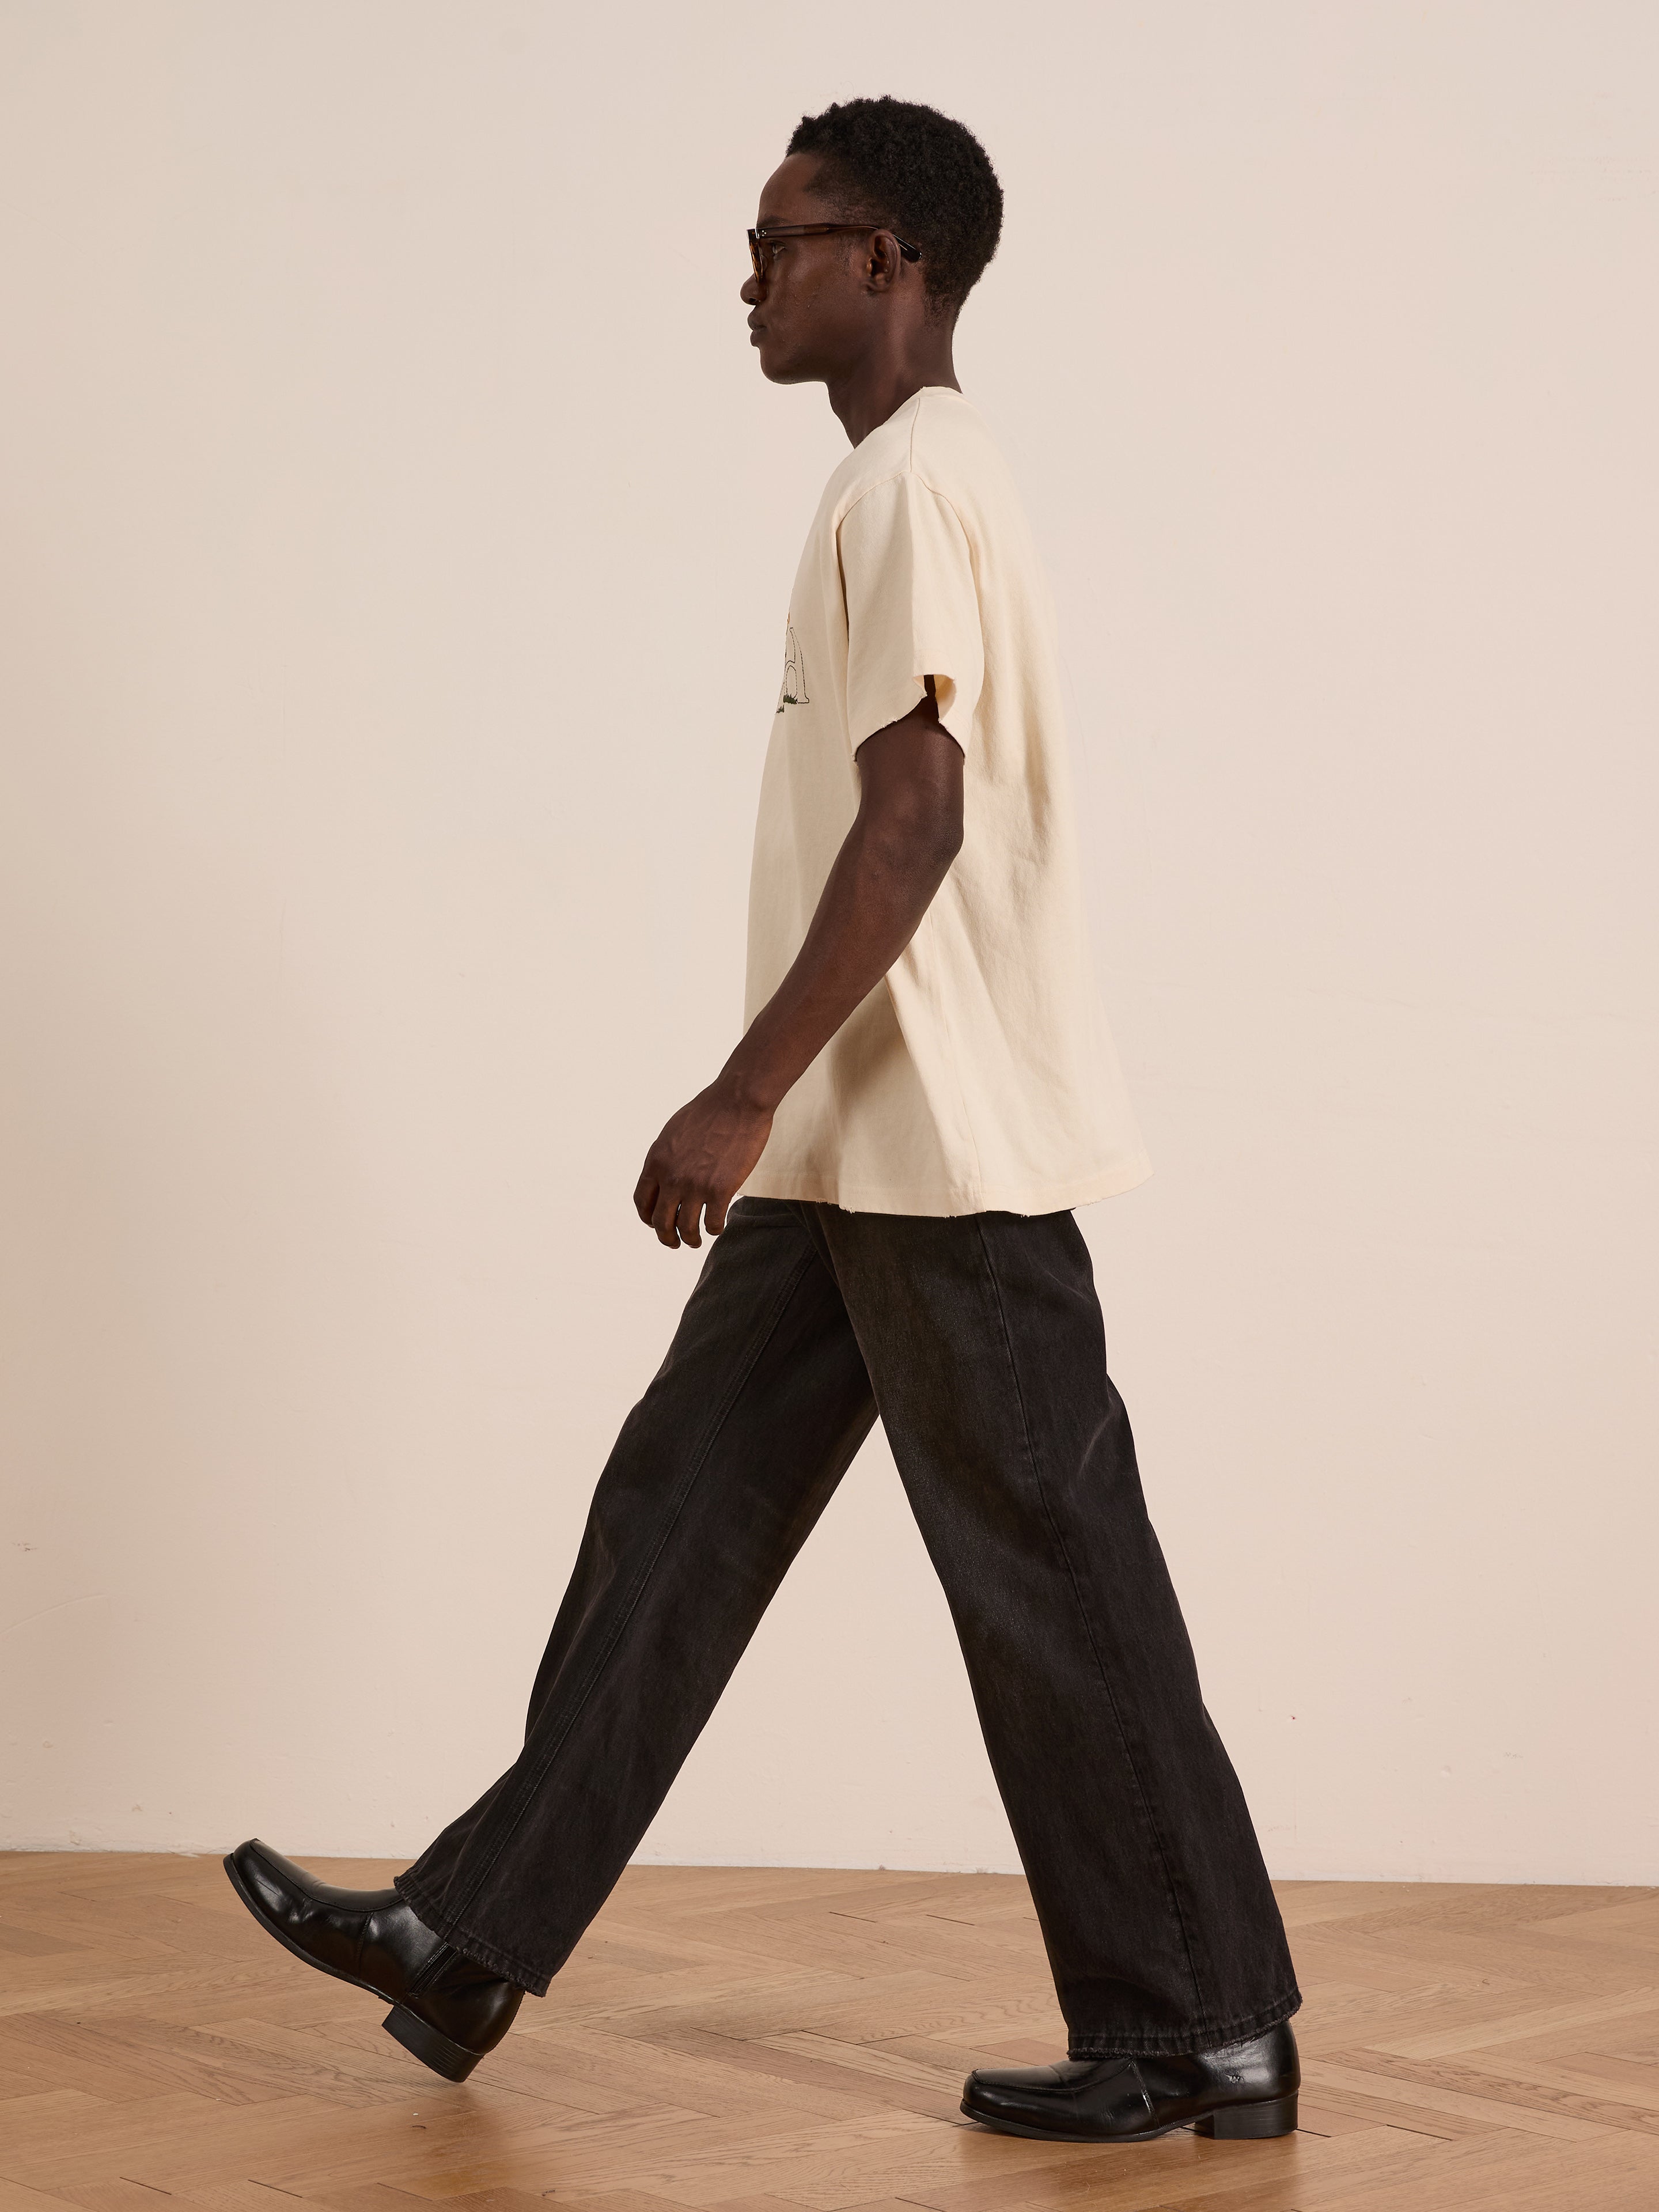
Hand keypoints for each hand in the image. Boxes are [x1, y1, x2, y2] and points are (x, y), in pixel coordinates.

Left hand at [633, 1077, 773, 1247]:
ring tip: (696, 1241)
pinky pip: (712, 1223)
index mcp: (656, 1161)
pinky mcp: (720, 1190)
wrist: (737, 1102)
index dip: (647, 1218)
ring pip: (685, 1228)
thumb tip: (664, 1177)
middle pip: (660, 1222)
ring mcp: (695, 1185)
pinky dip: (714, 1229)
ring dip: (690, 1239)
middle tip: (674, 1243)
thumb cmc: (710, 1111)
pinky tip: (718, 1226)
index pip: (642, 1201)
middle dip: (666, 1237)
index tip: (656, 1224)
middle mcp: (671, 1177)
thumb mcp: (674, 1132)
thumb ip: (666, 1157)